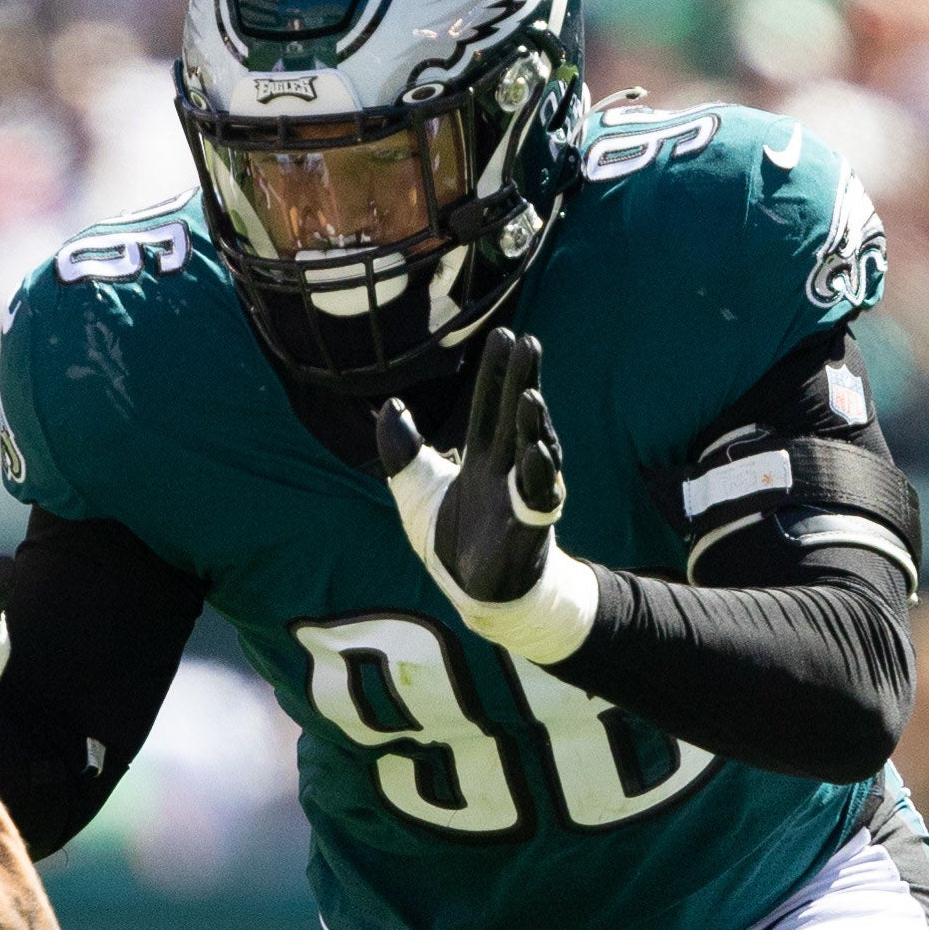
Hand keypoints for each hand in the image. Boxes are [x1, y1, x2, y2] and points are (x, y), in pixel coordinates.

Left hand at [376, 326, 598, 663]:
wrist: (473, 594)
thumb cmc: (452, 540)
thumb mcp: (414, 491)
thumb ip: (401, 450)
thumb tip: (388, 406)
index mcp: (482, 457)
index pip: (490, 406)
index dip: (496, 374)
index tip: (505, 335)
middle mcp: (508, 470)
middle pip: (518, 418)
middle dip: (524, 383)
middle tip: (529, 344)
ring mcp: (523, 498)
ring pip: (535, 453)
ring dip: (535, 427)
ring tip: (531, 398)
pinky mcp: (530, 530)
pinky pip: (540, 499)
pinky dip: (539, 476)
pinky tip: (537, 452)